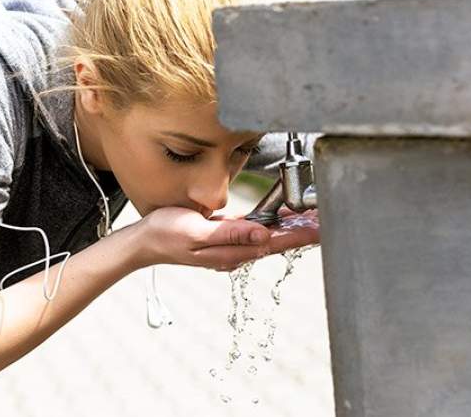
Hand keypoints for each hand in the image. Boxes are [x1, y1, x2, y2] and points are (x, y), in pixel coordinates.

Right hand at [131, 206, 316, 271]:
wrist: (145, 241)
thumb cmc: (167, 233)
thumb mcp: (197, 230)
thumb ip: (231, 233)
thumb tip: (264, 235)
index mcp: (231, 252)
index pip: (275, 243)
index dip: (300, 234)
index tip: (321, 227)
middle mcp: (235, 253)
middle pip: (277, 242)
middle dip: (302, 231)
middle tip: (325, 218)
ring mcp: (230, 247)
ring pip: (268, 238)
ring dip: (290, 228)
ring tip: (311, 217)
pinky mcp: (224, 239)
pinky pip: (255, 233)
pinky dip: (272, 225)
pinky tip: (281, 218)